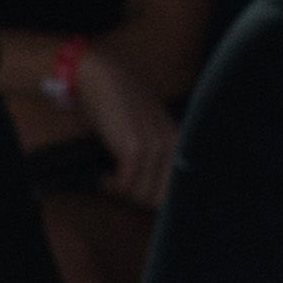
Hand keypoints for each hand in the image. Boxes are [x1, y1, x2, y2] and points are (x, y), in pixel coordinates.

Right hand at [71, 49, 179, 208]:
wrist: (105, 81)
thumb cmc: (121, 105)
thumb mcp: (148, 129)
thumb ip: (157, 154)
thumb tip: (153, 190)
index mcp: (178, 141)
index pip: (175, 189)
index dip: (155, 201)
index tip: (138, 195)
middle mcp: (170, 145)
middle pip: (158, 198)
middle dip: (137, 199)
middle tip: (121, 188)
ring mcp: (154, 148)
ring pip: (140, 194)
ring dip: (121, 192)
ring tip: (111, 180)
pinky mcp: (134, 149)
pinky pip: (124, 184)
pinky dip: (111, 185)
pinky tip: (104, 176)